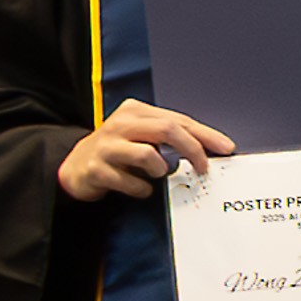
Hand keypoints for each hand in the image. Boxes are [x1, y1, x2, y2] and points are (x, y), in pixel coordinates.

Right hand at [57, 98, 234, 200]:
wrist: (74, 168)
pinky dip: (142, 189)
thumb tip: (208, 149)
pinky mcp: (96, 169)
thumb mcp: (142, 136)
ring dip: (160, 170)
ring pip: (148, 155)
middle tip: (203, 167)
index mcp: (135, 111)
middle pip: (167, 130)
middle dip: (192, 149)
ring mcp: (105, 146)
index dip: (205, 135)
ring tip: (155, 174)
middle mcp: (120, 124)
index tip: (226, 148)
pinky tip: (139, 188)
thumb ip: (170, 138)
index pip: (178, 120)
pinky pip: (132, 183)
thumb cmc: (118, 150)